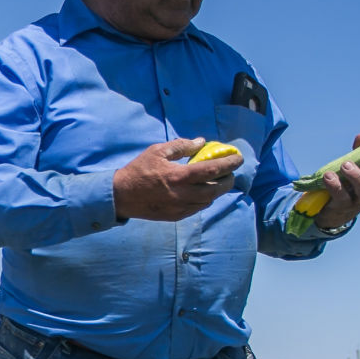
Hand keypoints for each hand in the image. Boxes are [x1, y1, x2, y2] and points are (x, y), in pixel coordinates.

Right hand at [112, 137, 242, 222]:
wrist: (121, 195)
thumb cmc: (139, 170)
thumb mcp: (158, 151)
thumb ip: (181, 146)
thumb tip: (201, 142)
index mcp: (179, 176)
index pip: (212, 170)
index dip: (228, 164)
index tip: (238, 158)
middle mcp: (182, 194)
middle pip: (215, 190)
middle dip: (227, 181)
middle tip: (230, 173)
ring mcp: (179, 207)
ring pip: (207, 201)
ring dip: (216, 191)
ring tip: (217, 182)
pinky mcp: (175, 216)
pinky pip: (197, 209)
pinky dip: (204, 200)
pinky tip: (202, 193)